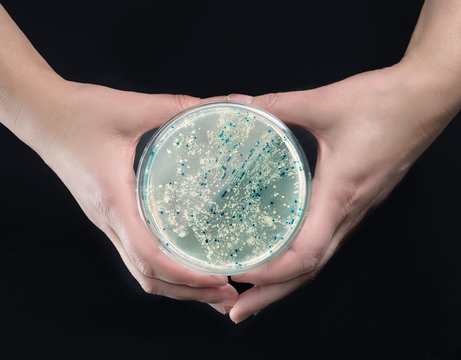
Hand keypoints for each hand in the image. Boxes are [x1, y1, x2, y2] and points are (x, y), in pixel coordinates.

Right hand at [16, 79, 237, 308]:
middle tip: (226, 296)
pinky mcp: (111, 215)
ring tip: (212, 288)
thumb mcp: (132, 108)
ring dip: (177, 286)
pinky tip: (185, 262)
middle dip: (189, 293)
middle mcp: (110, 221)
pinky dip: (164, 268)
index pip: (150, 256)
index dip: (185, 275)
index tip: (217, 279)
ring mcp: (108, 222)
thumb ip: (179, 107)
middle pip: (148, 277)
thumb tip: (227, 104)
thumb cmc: (78, 113)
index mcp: (113, 202)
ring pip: (141, 271)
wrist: (42, 115)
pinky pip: (137, 253)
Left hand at [227, 60, 456, 322]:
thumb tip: (239, 107)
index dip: (271, 273)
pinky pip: (328, 242)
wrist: (427, 97)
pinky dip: (301, 260)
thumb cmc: (384, 103)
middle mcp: (350, 213)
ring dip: (285, 283)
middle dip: (271, 295)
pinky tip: (283, 256)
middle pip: (309, 271)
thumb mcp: (324, 102)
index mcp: (340, 194)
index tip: (239, 276)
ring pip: (319, 260)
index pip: (306, 254)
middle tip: (236, 311)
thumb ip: (278, 105)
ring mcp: (357, 211)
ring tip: (252, 294)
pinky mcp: (359, 201)